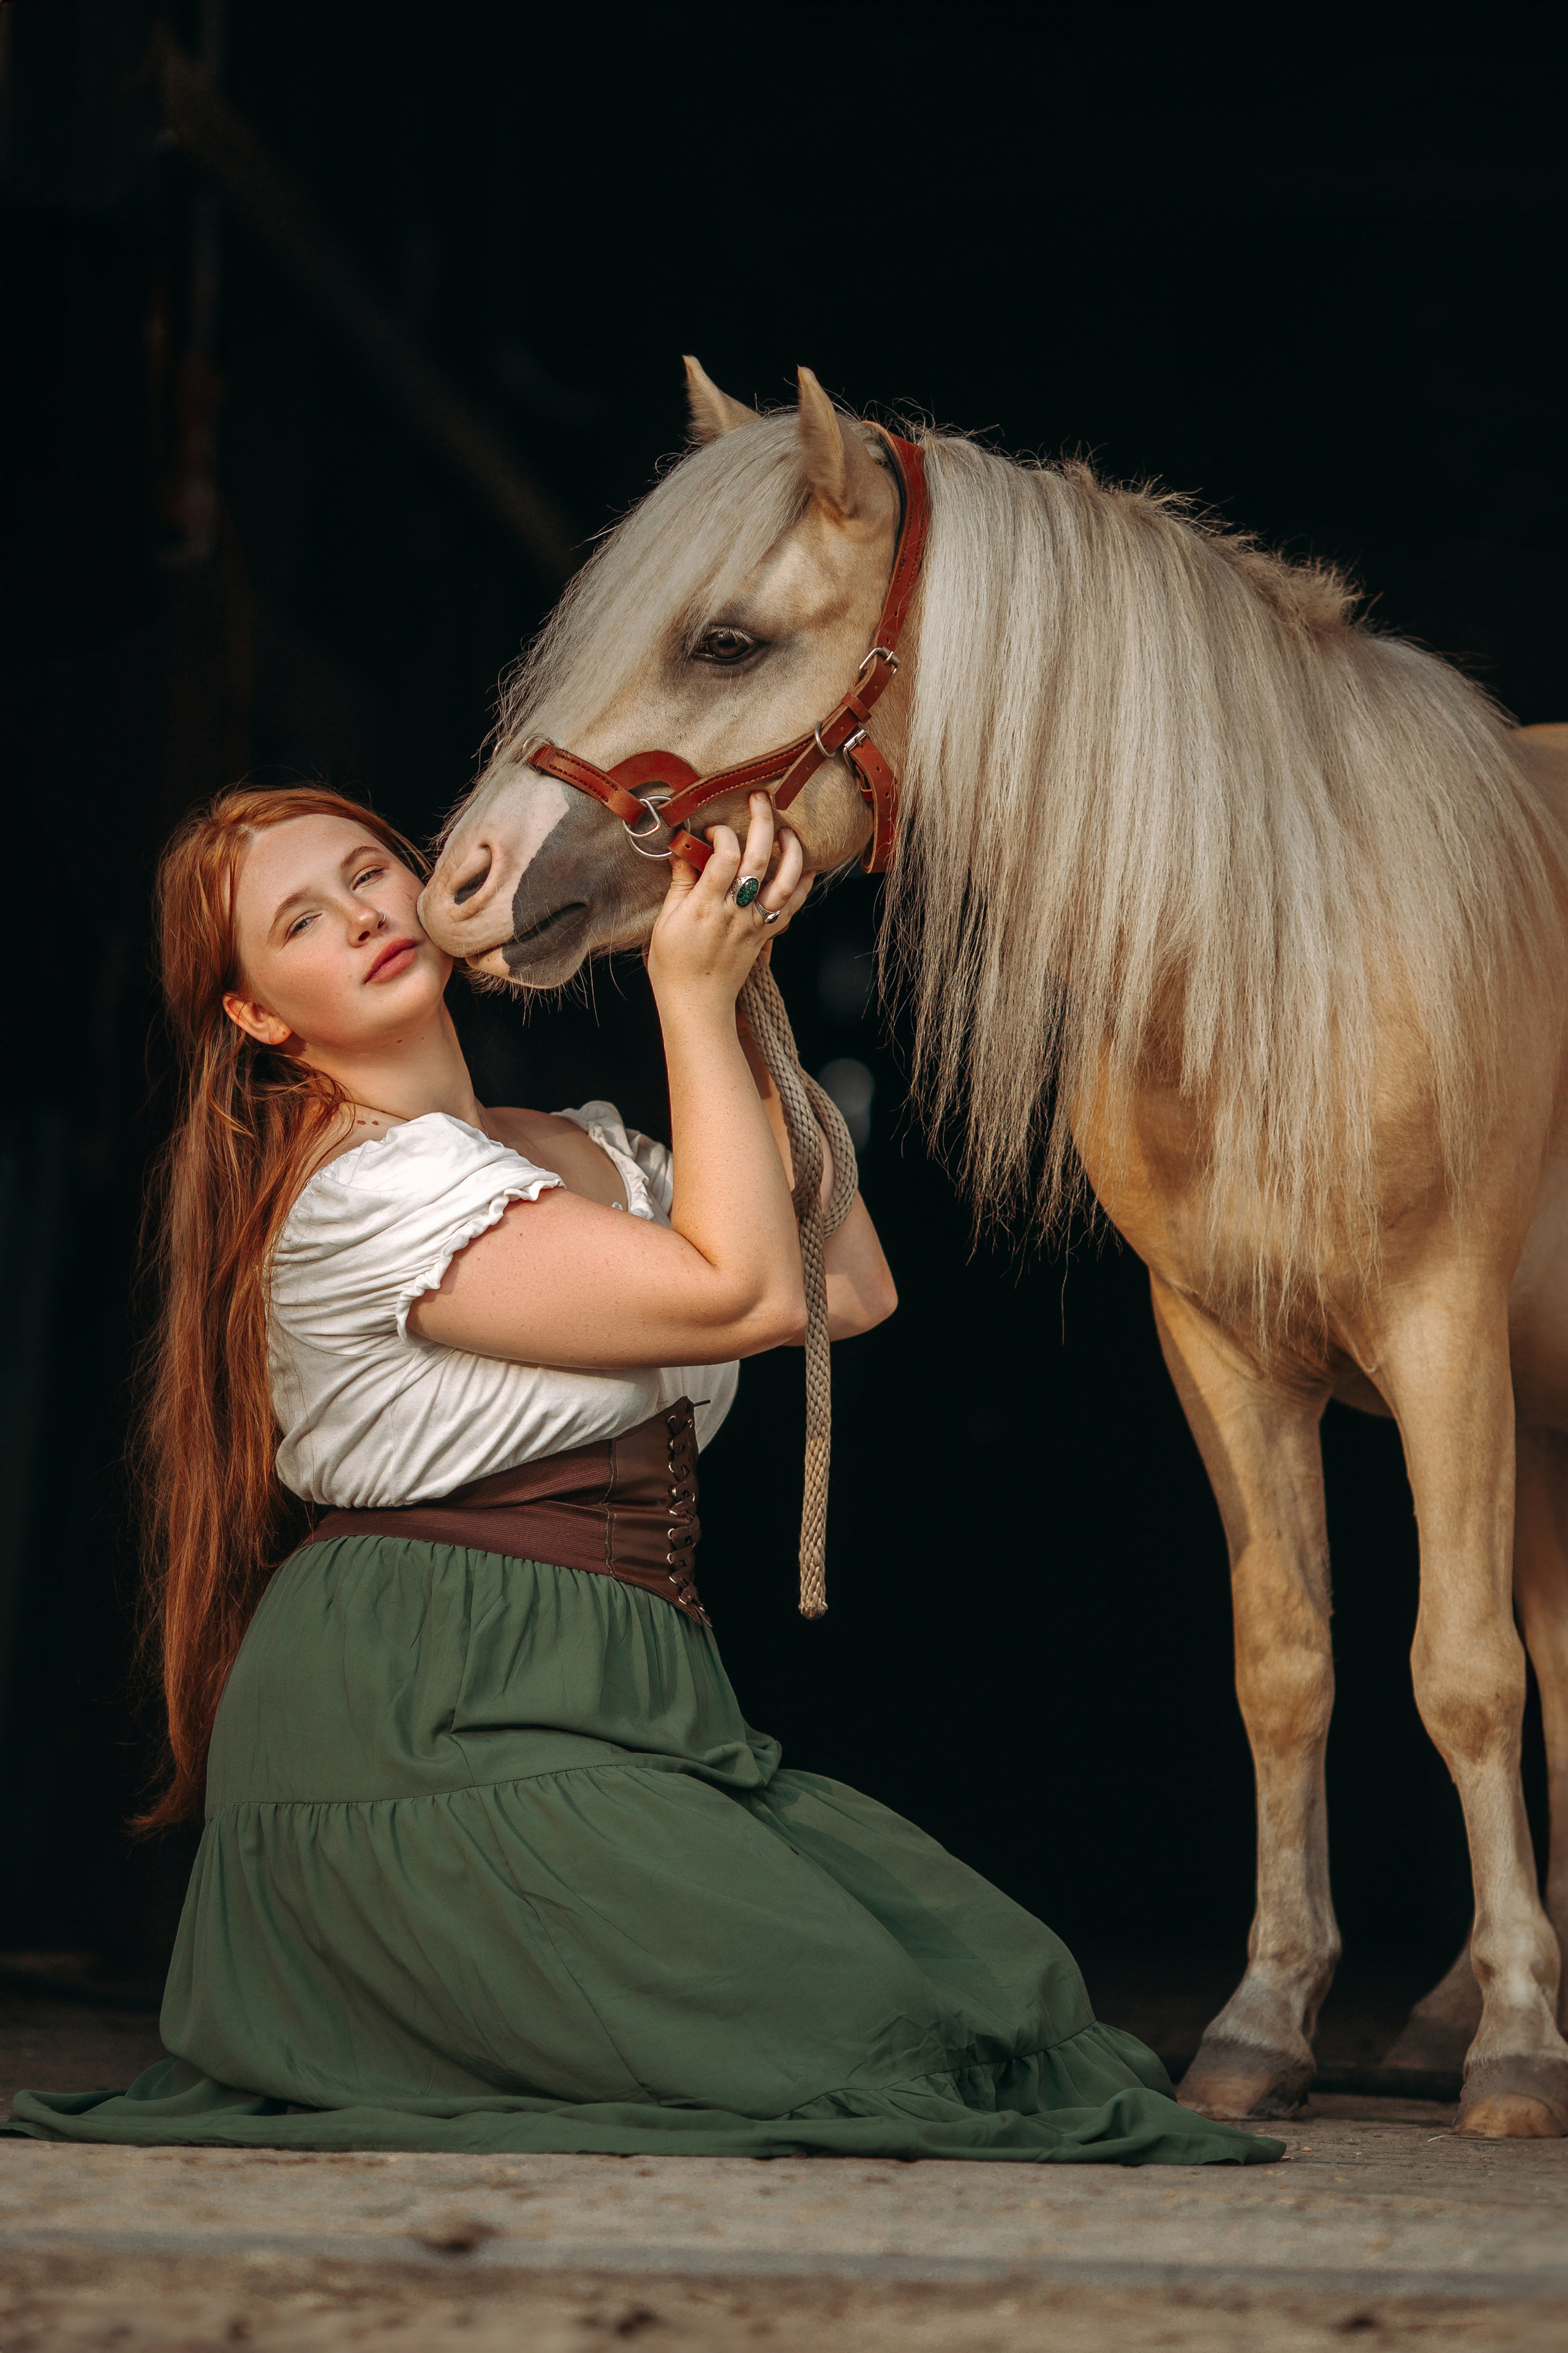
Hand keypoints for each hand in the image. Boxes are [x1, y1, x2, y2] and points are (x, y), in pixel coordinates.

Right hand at [646, 792, 808, 1010]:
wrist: (698, 1005)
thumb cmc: (673, 966)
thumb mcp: (665, 923)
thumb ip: (680, 884)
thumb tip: (684, 849)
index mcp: (705, 907)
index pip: (725, 857)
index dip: (722, 833)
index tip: (712, 830)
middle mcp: (735, 913)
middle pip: (758, 859)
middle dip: (763, 822)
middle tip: (759, 798)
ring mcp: (755, 924)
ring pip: (785, 882)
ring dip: (791, 851)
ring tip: (787, 829)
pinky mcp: (766, 934)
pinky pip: (792, 906)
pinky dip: (803, 884)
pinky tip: (804, 864)